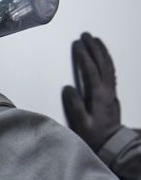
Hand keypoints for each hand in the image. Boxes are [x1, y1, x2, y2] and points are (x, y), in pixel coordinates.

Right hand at [61, 33, 120, 151]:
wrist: (111, 144)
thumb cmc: (93, 135)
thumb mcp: (81, 123)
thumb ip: (74, 105)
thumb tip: (68, 88)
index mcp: (98, 95)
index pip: (91, 70)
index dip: (84, 56)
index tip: (77, 44)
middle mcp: (107, 90)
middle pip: (102, 64)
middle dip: (94, 48)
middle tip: (86, 35)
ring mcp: (111, 91)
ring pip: (109, 66)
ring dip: (102, 52)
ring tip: (95, 40)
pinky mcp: (112, 94)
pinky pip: (111, 72)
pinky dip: (107, 61)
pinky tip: (103, 57)